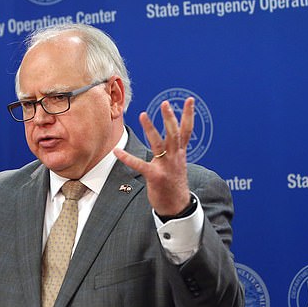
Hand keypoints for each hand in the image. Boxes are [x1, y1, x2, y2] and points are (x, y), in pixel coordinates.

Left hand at [114, 98, 193, 215]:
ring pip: (158, 144)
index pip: (187, 130)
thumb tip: (175, 137)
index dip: (189, 115)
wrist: (177, 207)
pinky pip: (140, 165)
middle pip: (174, 133)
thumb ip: (175, 150)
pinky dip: (127, 158)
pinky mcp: (155, 176)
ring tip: (142, 114)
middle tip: (166, 103)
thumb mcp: (178, 164)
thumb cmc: (175, 184)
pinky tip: (117, 151)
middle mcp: (175, 157)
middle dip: (170, 118)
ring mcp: (165, 167)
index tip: (190, 99)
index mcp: (180, 153)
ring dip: (150, 129)